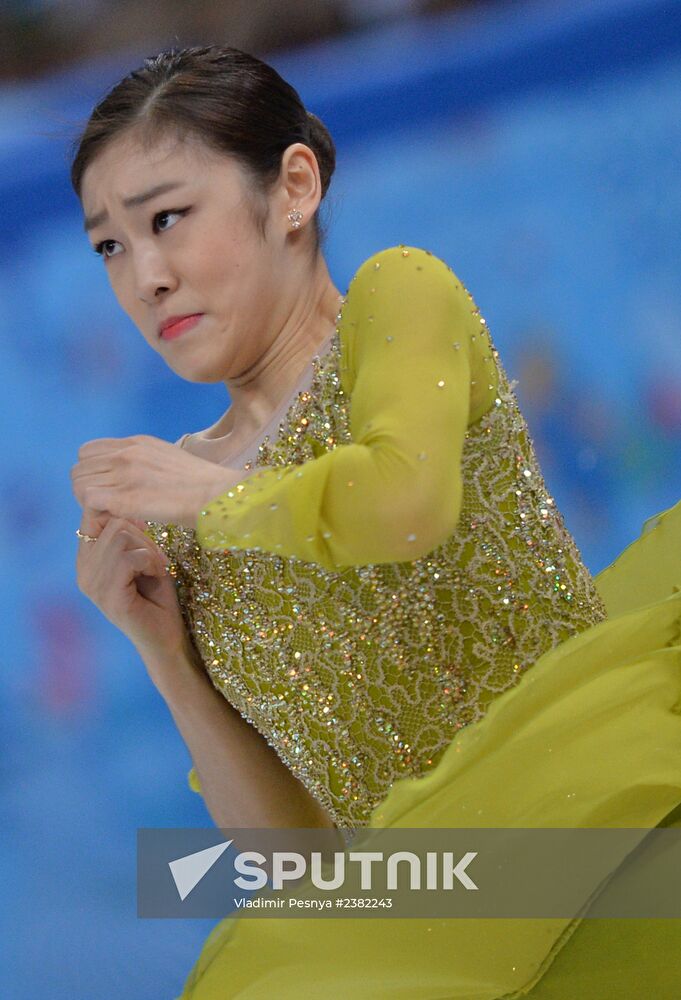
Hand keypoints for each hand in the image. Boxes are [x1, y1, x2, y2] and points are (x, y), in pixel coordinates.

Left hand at [70, 434, 237, 527]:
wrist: (220, 494)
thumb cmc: (204, 484)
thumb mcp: (171, 459)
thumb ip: (146, 462)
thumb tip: (134, 475)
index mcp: (137, 443)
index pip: (88, 451)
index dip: (92, 472)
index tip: (107, 489)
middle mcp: (127, 453)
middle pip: (79, 468)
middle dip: (87, 488)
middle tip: (107, 506)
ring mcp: (125, 474)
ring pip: (79, 484)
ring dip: (90, 502)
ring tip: (112, 514)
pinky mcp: (127, 497)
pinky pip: (89, 499)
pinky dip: (95, 512)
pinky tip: (116, 520)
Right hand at [75, 505, 196, 670]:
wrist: (167, 638)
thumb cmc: (158, 594)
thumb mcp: (143, 553)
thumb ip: (128, 530)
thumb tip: (124, 496)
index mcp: (87, 557)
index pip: (93, 510)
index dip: (124, 512)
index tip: (146, 532)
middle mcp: (82, 569)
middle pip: (111, 520)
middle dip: (143, 534)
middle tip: (157, 558)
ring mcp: (92, 584)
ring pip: (120, 536)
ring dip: (149, 548)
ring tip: (157, 567)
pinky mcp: (108, 597)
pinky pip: (129, 558)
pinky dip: (151, 561)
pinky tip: (158, 575)